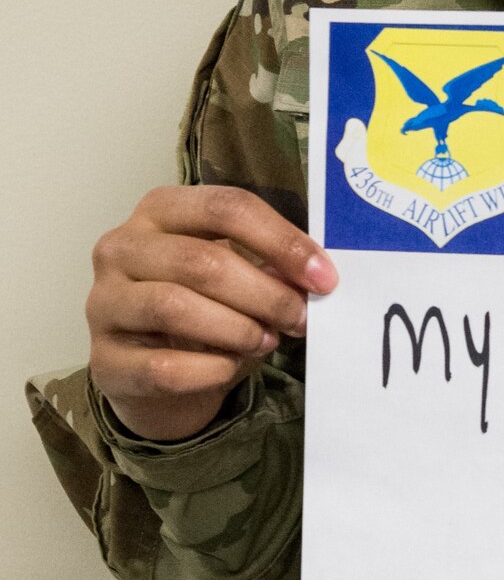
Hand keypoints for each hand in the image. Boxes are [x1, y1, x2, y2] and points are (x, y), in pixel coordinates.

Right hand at [87, 185, 337, 443]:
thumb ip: (271, 265)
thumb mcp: (238, 273)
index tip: (324, 277)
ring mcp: (103, 302)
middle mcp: (122, 247)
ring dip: (237, 329)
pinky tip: (231, 368)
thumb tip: (316, 275)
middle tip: (300, 318)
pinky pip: (161, 366)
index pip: (226, 207)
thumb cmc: (203, 306)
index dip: (281, 241)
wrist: (153, 372)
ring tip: (267, 341)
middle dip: (265, 293)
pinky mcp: (103, 360)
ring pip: (174, 307)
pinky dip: (209, 369)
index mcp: (161, 209)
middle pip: (200, 261)